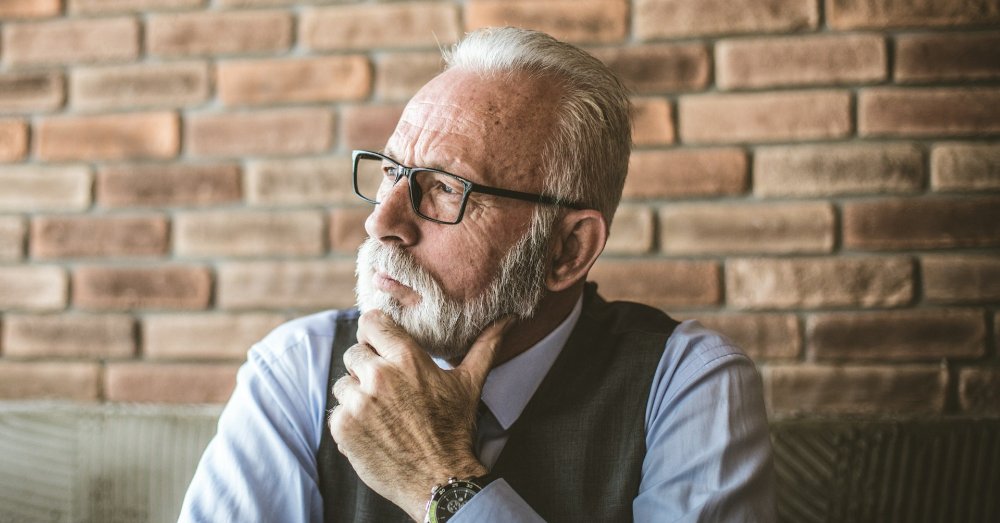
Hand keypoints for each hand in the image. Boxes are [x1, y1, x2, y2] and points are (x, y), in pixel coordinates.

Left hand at [328, 310, 511, 519]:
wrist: (439, 481)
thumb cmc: (455, 430)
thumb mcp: (470, 383)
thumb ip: (485, 346)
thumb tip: (509, 319)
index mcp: (407, 359)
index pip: (371, 322)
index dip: (374, 331)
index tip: (380, 343)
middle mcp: (379, 376)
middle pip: (355, 352)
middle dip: (367, 365)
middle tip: (387, 388)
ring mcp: (358, 403)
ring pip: (343, 383)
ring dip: (356, 394)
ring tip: (381, 411)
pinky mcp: (343, 427)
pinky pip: (337, 411)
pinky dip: (350, 420)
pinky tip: (373, 430)